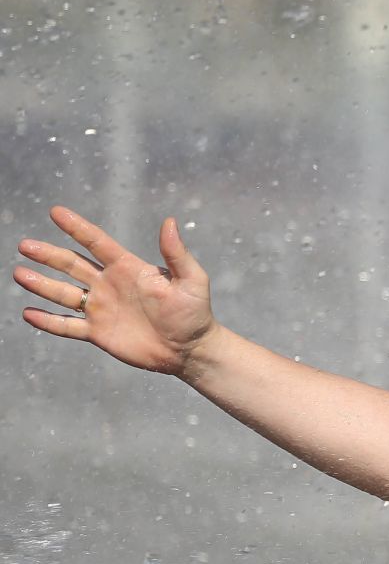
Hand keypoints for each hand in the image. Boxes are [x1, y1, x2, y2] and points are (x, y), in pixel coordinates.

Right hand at [15, 206, 217, 375]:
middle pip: (71, 265)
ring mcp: (101, 309)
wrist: (191, 350)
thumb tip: (169, 222)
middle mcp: (109, 285)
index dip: (77, 228)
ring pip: (64, 294)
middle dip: (48, 255)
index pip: (97, 243)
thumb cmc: (195, 314)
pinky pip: (67, 326)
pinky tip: (28, 313)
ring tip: (19, 274)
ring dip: (41, 285)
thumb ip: (177, 254)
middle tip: (25, 245)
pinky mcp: (98, 333)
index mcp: (128, 268)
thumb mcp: (191, 281)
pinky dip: (48, 321)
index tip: (56, 212)